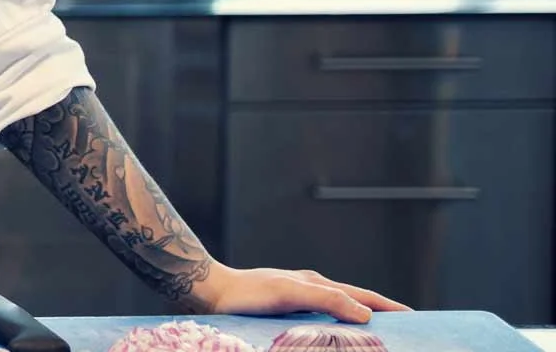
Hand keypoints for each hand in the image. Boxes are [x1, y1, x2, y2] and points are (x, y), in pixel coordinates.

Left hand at [191, 263, 411, 322]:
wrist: (209, 292)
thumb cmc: (247, 294)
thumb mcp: (290, 294)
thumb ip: (327, 300)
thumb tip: (365, 314)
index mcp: (317, 283)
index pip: (363, 297)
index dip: (389, 309)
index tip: (415, 320)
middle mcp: (310, 289)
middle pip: (355, 303)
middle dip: (380, 316)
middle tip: (405, 332)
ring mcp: (298, 299)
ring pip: (338, 313)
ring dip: (359, 325)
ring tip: (378, 340)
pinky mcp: (284, 312)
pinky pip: (320, 322)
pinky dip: (336, 330)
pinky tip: (335, 342)